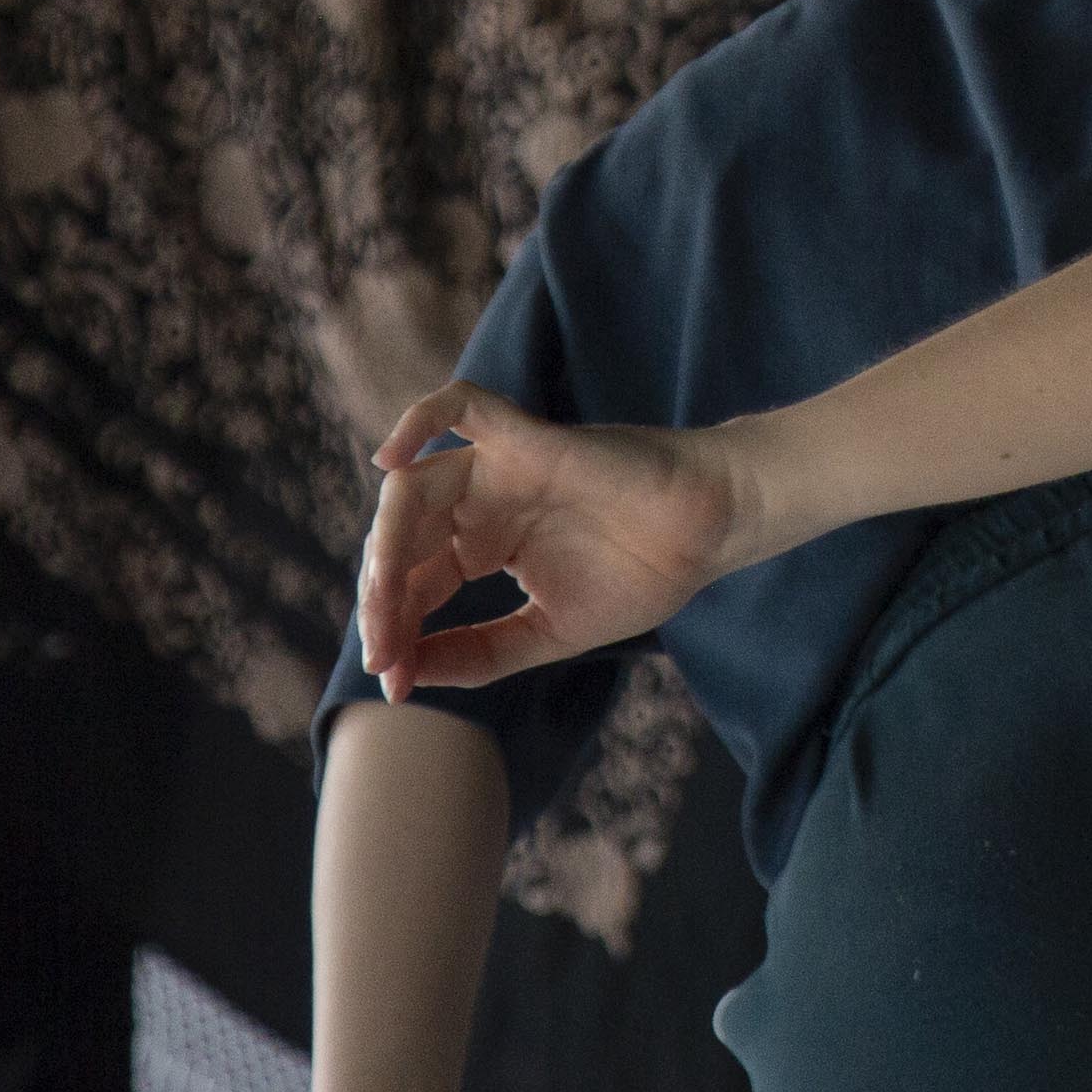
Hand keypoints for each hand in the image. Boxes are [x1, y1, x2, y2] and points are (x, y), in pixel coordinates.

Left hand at [355, 384, 743, 699]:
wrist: (710, 535)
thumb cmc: (643, 575)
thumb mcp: (548, 633)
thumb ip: (479, 652)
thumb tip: (406, 676)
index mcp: (481, 545)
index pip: (414, 584)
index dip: (395, 633)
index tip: (393, 684)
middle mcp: (480, 503)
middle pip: (400, 541)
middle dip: (381, 600)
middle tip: (384, 655)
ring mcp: (501, 468)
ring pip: (413, 489)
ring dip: (386, 545)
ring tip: (383, 600)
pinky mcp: (530, 440)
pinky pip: (465, 407)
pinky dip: (419, 417)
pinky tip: (389, 459)